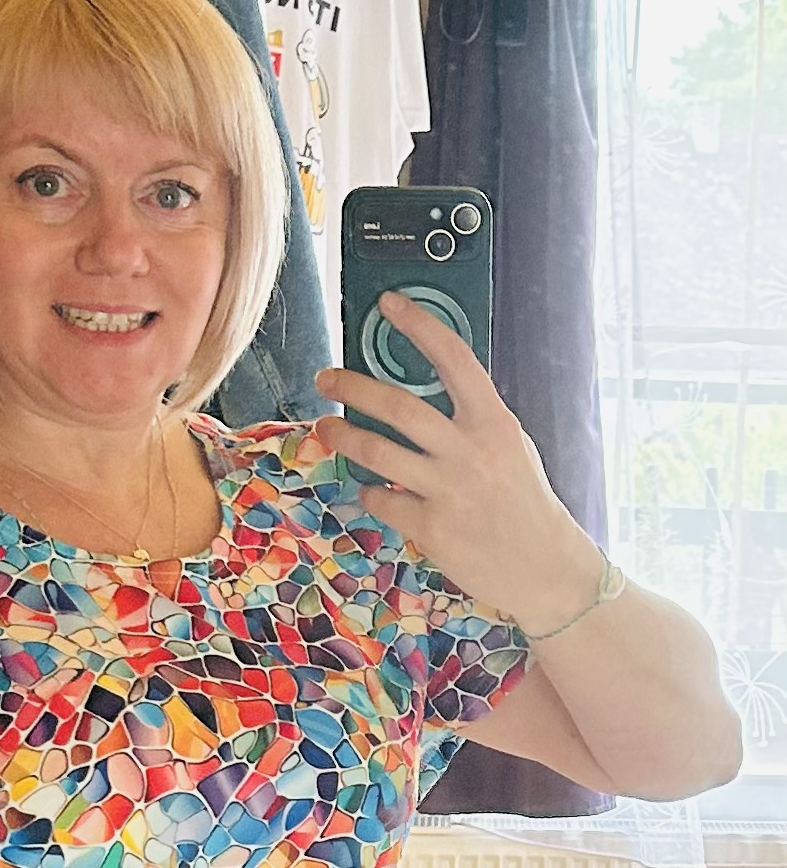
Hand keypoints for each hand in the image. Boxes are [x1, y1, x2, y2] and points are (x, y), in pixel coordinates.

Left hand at [314, 292, 599, 634]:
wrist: (541, 563)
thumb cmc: (522, 499)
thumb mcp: (509, 445)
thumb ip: (471, 418)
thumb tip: (426, 387)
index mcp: (492, 421)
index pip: (453, 358)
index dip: (419, 325)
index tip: (388, 304)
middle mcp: (469, 450)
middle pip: (397, 405)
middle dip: (352, 387)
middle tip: (325, 379)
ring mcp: (448, 490)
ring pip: (376, 452)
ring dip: (342, 436)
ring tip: (326, 427)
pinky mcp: (431, 528)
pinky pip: (381, 499)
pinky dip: (369, 492)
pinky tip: (370, 489)